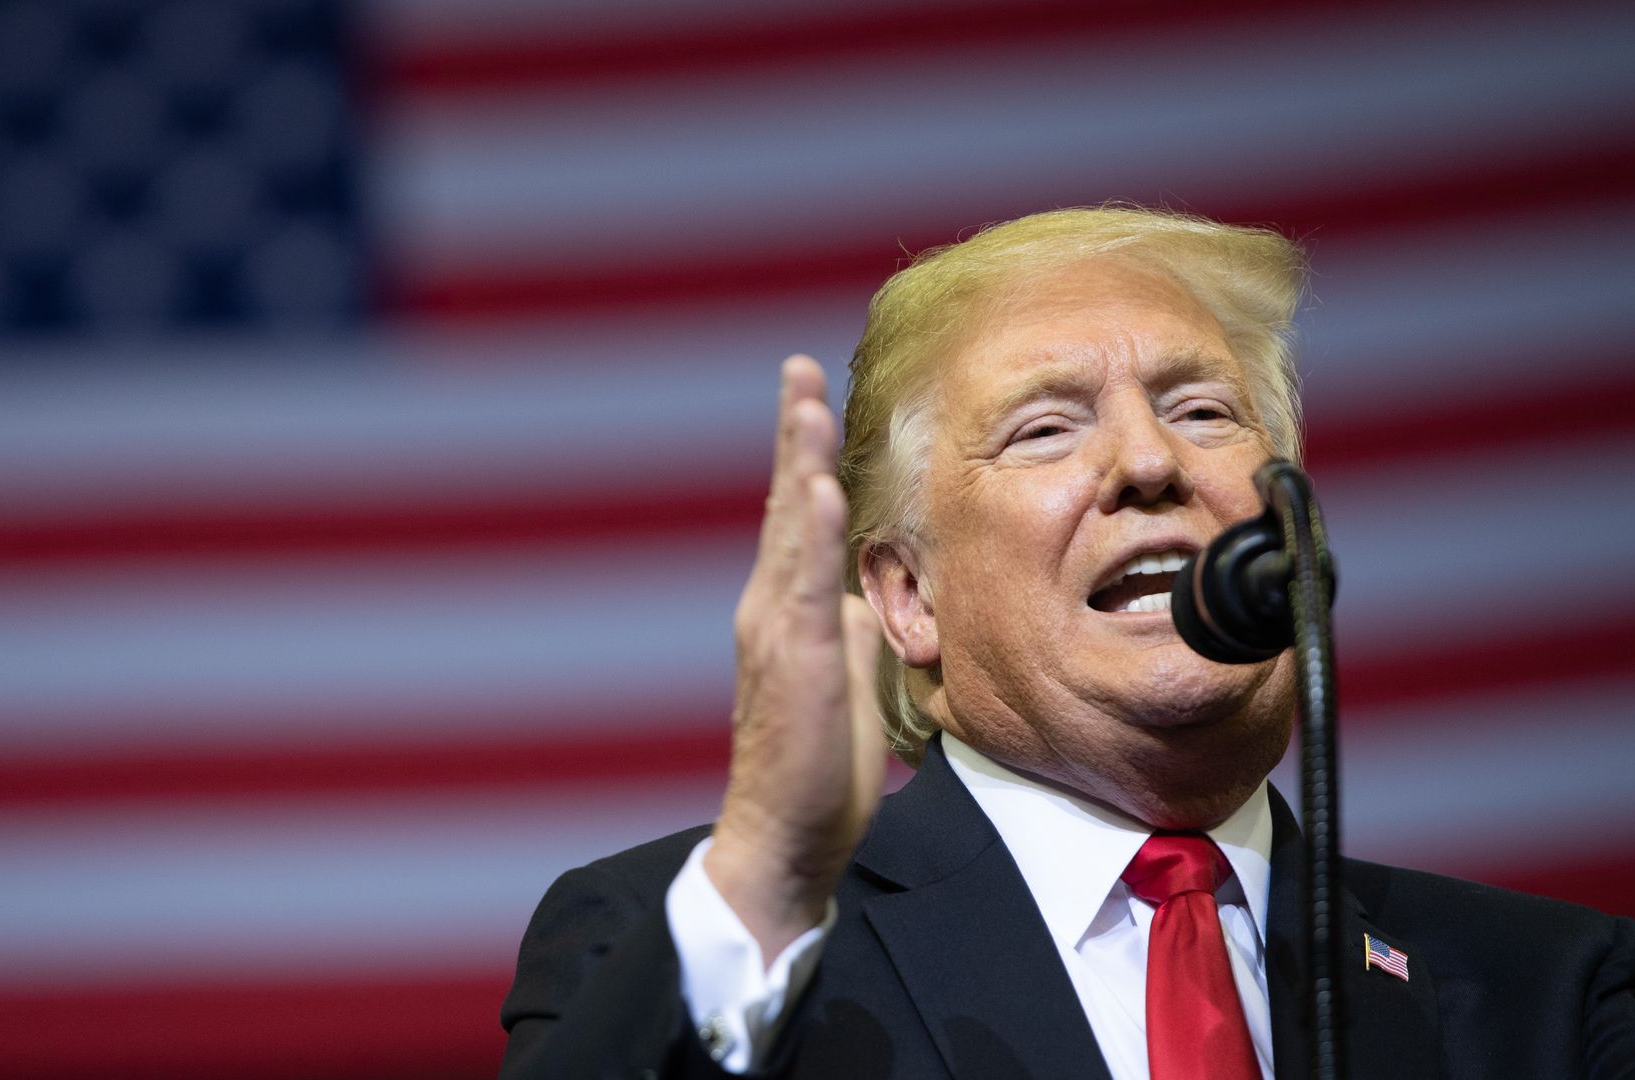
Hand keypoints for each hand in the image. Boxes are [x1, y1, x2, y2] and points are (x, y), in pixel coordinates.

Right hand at [705, 355, 885, 965]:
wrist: (784, 835)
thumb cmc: (818, 764)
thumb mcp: (845, 676)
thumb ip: (849, 628)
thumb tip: (866, 594)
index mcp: (784, 609)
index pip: (794, 516)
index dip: (801, 452)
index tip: (809, 393)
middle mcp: (769, 607)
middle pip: (781, 503)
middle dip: (790, 432)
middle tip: (798, 368)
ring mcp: (774, 631)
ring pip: (786, 530)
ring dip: (795, 461)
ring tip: (804, 401)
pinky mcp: (793, 662)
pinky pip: (800, 586)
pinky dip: (805, 532)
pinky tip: (814, 486)